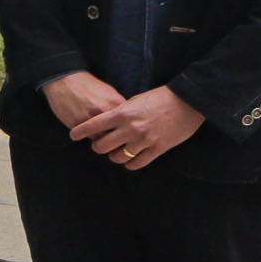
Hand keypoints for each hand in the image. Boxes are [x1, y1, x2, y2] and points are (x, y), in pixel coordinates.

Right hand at [41, 70, 126, 136]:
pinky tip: (85, 128)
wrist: (65, 80)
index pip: (127, 124)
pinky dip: (87, 135)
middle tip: (109, 134)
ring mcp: (89, 117)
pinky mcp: (75, 123)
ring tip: (96, 131)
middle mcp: (104, 110)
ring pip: (101, 138)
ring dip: (99, 137)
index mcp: (115, 102)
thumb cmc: (88, 86)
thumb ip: (118, 107)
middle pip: (115, 133)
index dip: (124, 128)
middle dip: (113, 135)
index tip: (121, 129)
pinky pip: (86, 137)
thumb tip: (126, 122)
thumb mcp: (109, 92)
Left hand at [71, 85, 204, 170]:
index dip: (79, 132)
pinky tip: (129, 160)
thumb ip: (119, 112)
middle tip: (99, 145)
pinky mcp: (158, 148)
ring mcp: (144, 140)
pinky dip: (129, 163)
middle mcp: (130, 128)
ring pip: (118, 157)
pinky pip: (136, 163)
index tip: (73, 135)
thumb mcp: (135, 101)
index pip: (92, 126)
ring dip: (114, 156)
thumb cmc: (160, 98)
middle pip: (101, 146)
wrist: (187, 101)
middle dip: (97, 146)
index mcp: (122, 114)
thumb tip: (105, 122)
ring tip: (115, 152)